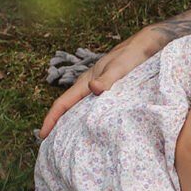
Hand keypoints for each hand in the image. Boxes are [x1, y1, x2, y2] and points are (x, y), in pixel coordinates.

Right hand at [39, 25, 169, 138]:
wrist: (148, 45)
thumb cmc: (133, 55)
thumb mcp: (121, 67)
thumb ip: (108, 79)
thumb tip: (94, 89)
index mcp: (87, 81)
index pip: (63, 102)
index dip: (51, 119)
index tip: (43, 135)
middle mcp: (90, 86)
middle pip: (68, 108)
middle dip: (58, 124)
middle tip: (52, 145)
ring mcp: (100, 89)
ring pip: (81, 109)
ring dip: (73, 123)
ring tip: (69, 142)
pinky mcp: (111, 91)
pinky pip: (94, 109)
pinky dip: (88, 120)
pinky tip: (93, 130)